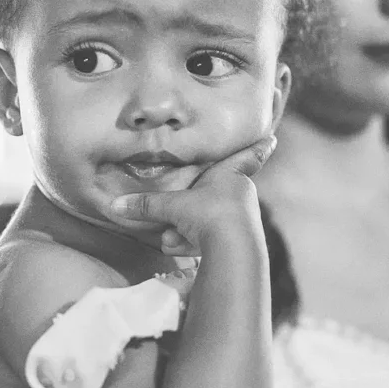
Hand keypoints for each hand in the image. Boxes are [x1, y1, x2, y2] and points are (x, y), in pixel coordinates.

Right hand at [108, 135, 276, 256]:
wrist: (232, 249)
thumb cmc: (208, 214)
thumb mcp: (172, 207)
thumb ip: (146, 206)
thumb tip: (115, 205)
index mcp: (230, 175)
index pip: (248, 156)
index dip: (259, 146)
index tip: (273, 138)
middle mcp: (240, 194)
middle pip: (212, 196)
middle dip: (188, 210)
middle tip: (177, 218)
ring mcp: (241, 218)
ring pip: (207, 222)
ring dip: (185, 231)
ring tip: (173, 239)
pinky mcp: (238, 241)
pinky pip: (209, 239)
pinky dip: (193, 244)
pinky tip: (179, 249)